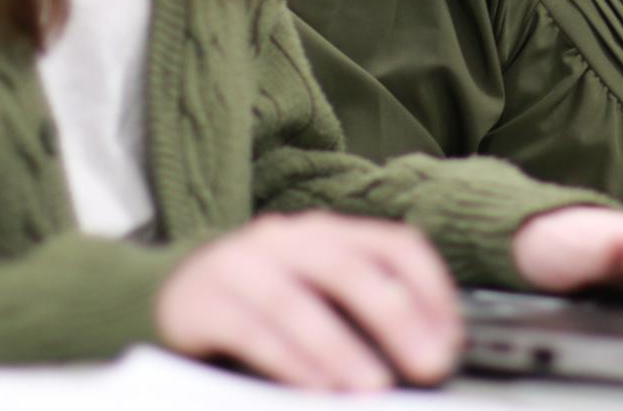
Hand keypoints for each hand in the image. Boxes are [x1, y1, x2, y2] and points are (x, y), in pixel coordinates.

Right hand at [155, 212, 460, 391]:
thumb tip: (427, 354)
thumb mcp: (320, 296)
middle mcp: (287, 239)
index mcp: (328, 233)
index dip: (431, 291)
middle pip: (349, 268)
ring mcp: (241, 265)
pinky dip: (289, 361)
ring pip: (297, 301)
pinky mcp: (204, 301)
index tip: (452, 340)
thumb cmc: (262, 305)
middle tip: (428, 365)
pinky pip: (252, 330)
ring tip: (373, 388)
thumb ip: (365, 313)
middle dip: (396, 318)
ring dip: (341, 349)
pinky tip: (316, 389)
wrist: (170, 297)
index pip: (395, 245)